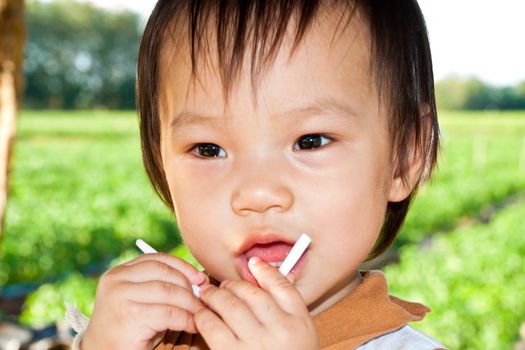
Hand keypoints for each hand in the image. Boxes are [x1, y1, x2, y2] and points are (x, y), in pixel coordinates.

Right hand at [81, 253, 207, 349]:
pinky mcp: (130, 315)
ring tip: (200, 314)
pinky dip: (186, 319)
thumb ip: (162, 286)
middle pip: (165, 272)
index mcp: (119, 273)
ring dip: (190, 304)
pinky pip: (169, 313)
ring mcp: (120, 296)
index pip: (157, 259)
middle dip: (188, 286)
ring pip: (169, 291)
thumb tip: (200, 279)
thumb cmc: (130, 332)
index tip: (200, 279)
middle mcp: (116, 280)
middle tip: (202, 300)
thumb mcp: (144, 302)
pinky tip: (192, 326)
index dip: (183, 266)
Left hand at [194, 257, 319, 348]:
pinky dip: (203, 317)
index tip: (251, 265)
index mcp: (299, 322)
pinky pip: (212, 329)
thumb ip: (285, 300)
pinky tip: (201, 316)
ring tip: (206, 296)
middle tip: (220, 286)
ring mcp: (255, 346)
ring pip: (229, 306)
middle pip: (250, 294)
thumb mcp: (299, 331)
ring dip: (213, 297)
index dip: (263, 271)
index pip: (281, 285)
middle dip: (230, 285)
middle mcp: (279, 332)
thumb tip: (257, 265)